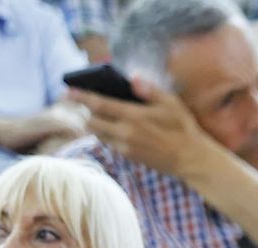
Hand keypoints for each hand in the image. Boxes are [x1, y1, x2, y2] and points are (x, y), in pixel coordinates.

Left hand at [68, 76, 211, 179]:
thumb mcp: (171, 104)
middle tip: (77, 103)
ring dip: (92, 124)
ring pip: (97, 134)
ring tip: (92, 115)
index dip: (80, 97)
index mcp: (133, 116)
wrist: (191, 159)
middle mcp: (125, 132)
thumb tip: (133, 77)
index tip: (67, 92)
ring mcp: (125, 146)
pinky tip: (110, 128)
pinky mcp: (129, 156)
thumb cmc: (183, 128)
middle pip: (91, 121)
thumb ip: (150, 90)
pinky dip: (105, 134)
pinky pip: (108, 143)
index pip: (99, 105)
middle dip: (82, 112)